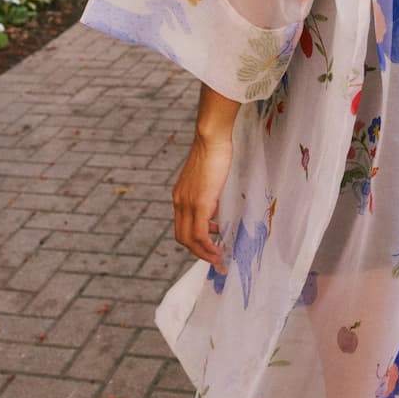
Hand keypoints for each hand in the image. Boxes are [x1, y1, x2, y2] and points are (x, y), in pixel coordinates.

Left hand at [172, 130, 233, 268]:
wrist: (211, 139)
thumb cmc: (213, 153)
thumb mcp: (206, 179)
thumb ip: (206, 194)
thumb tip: (215, 209)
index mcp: (180, 196)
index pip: (181, 226)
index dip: (194, 241)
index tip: (209, 246)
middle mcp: (179, 202)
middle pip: (182, 238)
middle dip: (199, 252)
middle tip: (215, 258)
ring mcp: (188, 204)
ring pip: (189, 239)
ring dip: (204, 253)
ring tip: (219, 257)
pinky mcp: (200, 203)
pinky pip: (200, 233)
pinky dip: (208, 245)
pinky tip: (219, 248)